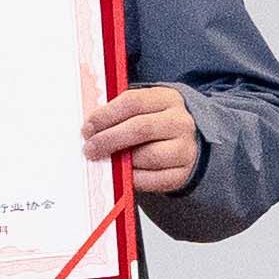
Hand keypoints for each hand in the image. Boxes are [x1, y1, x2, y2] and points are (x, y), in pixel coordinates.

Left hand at [83, 84, 199, 197]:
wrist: (189, 142)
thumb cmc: (156, 123)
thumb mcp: (143, 109)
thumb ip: (119, 114)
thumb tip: (91, 129)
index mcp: (167, 99)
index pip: (133, 102)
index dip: (106, 115)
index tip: (88, 127)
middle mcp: (180, 122)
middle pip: (141, 128)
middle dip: (109, 139)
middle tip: (90, 148)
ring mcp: (185, 148)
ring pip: (148, 156)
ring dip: (120, 161)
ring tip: (106, 161)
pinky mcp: (182, 173)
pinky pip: (153, 179)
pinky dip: (132, 178)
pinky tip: (122, 174)